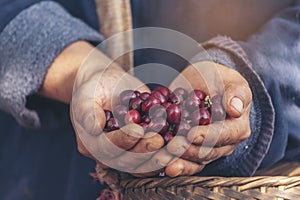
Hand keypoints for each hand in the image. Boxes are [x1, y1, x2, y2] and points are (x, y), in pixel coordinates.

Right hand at [40, 41, 167, 176]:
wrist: (106, 82)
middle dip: (145, 151)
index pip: (108, 148)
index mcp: (91, 144)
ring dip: (160, 155)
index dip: (123, 141)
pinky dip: (167, 149)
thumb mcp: (85, 95)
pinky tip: (180, 141)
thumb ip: (88, 112)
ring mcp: (128, 150)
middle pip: (128, 159)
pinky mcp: (142, 145)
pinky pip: (154, 153)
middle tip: (160, 140)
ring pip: (144, 161)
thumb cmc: (93, 86)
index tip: (137, 131)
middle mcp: (109, 153)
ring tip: (174, 144)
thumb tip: (94, 128)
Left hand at [165, 61, 251, 176]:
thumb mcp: (229, 79)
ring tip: (161, 159)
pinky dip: (170, 163)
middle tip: (171, 147)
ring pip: (193, 161)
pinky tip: (158, 164)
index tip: (191, 134)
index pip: (224, 134)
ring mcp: (207, 150)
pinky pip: (183, 161)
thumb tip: (235, 108)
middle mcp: (224, 144)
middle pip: (207, 152)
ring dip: (177, 161)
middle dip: (188, 150)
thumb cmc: (218, 80)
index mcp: (237, 127)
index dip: (208, 136)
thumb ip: (235, 92)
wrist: (200, 84)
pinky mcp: (191, 151)